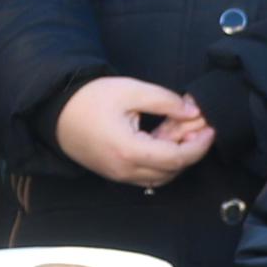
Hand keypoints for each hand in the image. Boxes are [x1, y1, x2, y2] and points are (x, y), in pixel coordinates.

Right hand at [56, 77, 215, 188]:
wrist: (55, 111)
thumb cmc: (89, 98)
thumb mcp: (130, 91)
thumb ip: (165, 101)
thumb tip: (192, 112)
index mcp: (129, 150)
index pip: (176, 158)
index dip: (198, 146)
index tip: (210, 129)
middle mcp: (124, 170)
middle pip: (172, 170)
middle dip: (191, 148)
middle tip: (199, 123)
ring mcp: (119, 174)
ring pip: (161, 175)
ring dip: (177, 155)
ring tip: (182, 126)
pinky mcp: (116, 172)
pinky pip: (147, 173)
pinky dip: (162, 158)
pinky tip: (165, 135)